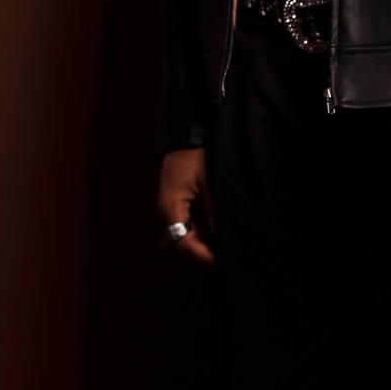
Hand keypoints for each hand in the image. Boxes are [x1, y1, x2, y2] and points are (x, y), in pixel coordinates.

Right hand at [157, 146, 215, 266]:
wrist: (186, 127)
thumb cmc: (198, 151)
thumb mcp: (211, 183)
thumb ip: (215, 213)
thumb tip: (222, 237)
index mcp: (170, 205)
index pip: (184, 242)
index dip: (202, 256)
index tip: (221, 262)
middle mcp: (165, 206)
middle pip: (182, 239)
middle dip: (202, 251)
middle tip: (225, 259)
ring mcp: (168, 201)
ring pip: (183, 230)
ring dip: (200, 240)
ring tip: (221, 250)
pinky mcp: (175, 194)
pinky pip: (183, 218)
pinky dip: (195, 229)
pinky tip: (207, 236)